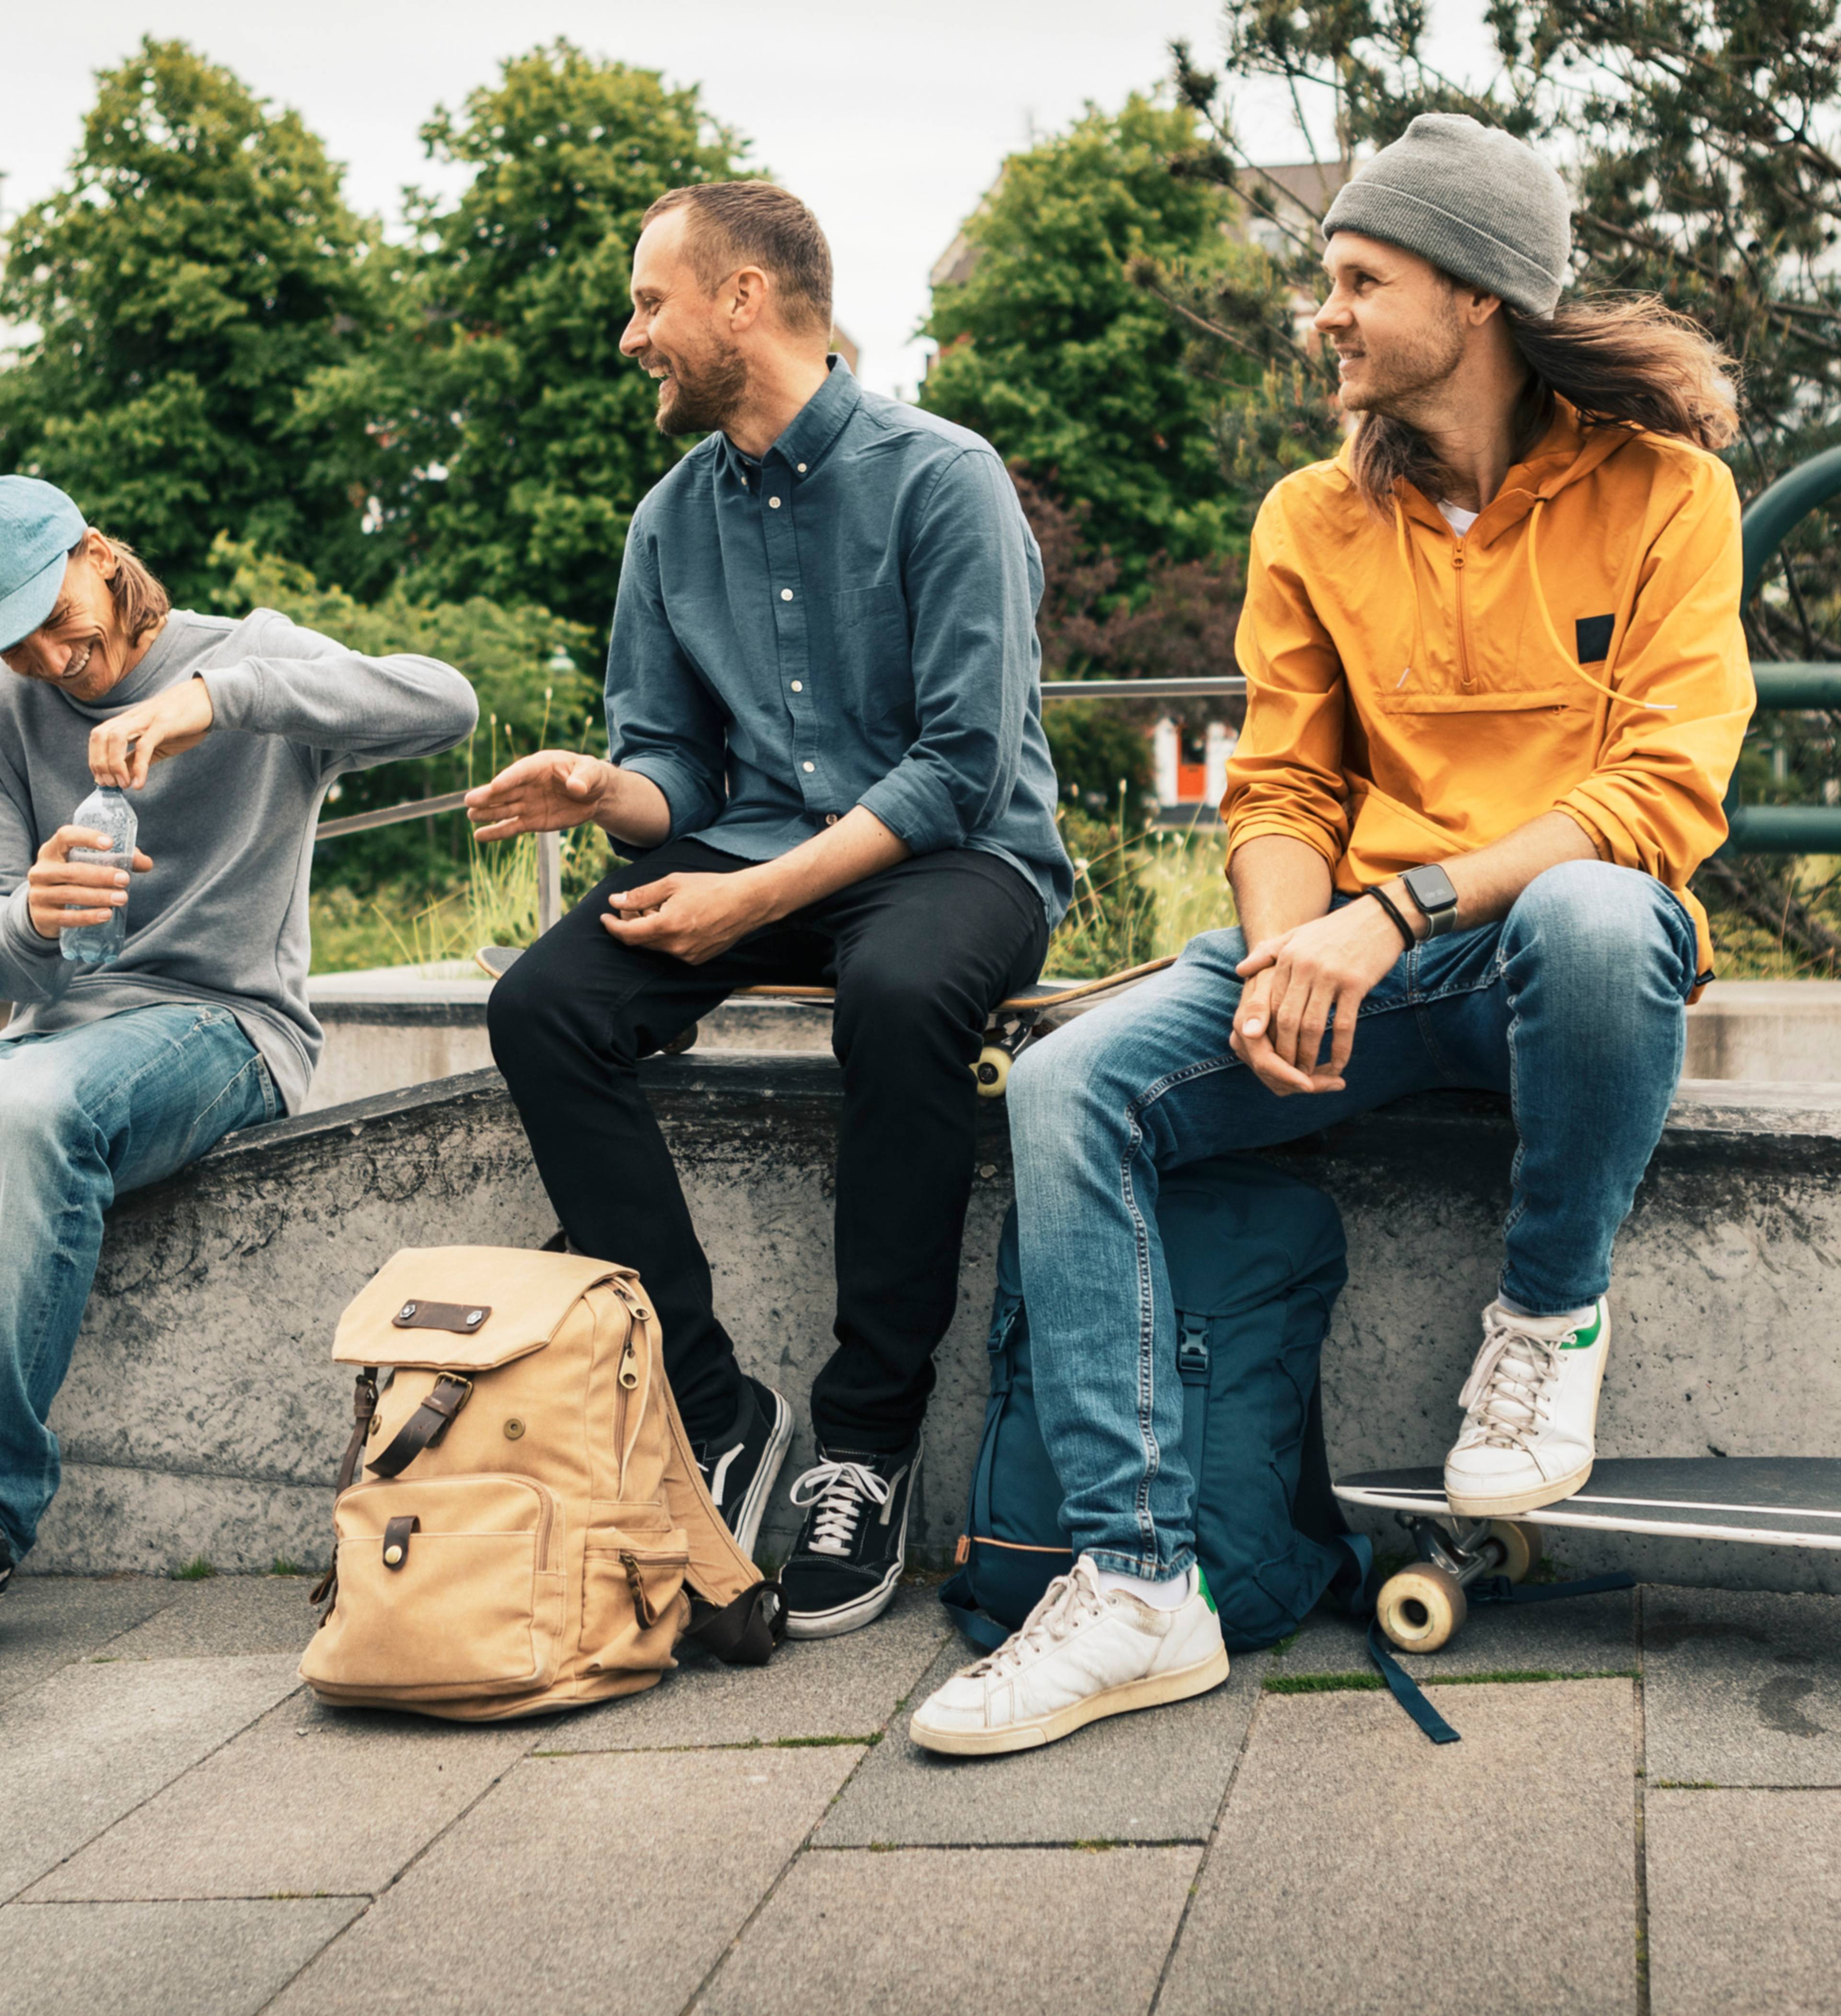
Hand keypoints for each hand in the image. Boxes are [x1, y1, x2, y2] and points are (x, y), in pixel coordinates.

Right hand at [25, 826, 154, 939]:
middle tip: (125, 879)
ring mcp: (38, 894)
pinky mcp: (42, 916)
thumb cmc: (74, 881)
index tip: (110, 844)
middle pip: (71, 871)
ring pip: (69, 894)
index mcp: (52, 851)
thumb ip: (118, 860)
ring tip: (122, 898)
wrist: (45, 911)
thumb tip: (146, 863)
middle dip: (101, 875)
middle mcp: (41, 871)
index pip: (65, 837)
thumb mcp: (88, 866)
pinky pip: (66, 917)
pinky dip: (87, 917)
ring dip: (98, 897)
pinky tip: (106, 915)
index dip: (87, 837)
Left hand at [88, 675, 213, 786]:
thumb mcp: (158, 741)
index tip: (103, 781)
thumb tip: (124, 773)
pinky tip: (139, 783)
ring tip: (124, 784)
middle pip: (99, 736)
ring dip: (114, 764)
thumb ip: (140, 755)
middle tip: (110, 784)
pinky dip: (139, 766)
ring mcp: (147, 719)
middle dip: (99, 763)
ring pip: (115, 738)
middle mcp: (132, 718)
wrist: (207, 698)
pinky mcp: (164, 723)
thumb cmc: (184, 721)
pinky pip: (144, 745)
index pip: (98, 738)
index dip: (94, 760)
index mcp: (128, 721)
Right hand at [466, 751, 612, 840]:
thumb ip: (583, 778)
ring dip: (487, 813)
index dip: (509, 779)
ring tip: (471, 816)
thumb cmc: (590, 776)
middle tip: (470, 801)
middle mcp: (527, 784)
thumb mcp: (592, 773)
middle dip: (488, 796)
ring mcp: (527, 803)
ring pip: (504, 809)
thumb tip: (576, 788)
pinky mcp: (531, 820)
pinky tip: (479, 836)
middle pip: (505, 791)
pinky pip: (511, 827)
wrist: (594, 795)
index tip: (495, 786)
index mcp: (539, 766)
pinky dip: (496, 832)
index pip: (521, 772)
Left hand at [601, 871, 774, 964]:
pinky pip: (672, 950)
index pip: (627, 934)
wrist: (746, 902)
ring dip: (648, 930)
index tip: (604, 916)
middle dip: (629, 925)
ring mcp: (688, 955)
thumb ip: (641, 895)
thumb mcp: (672, 883)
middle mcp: (676, 946)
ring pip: (656, 946)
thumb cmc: (710, 887)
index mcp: (667, 926)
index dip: (612, 926)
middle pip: (639, 941)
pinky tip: (674, 919)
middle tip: (630, 907)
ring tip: (656, 909)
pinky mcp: (698, 959)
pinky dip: (665, 937)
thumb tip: (616, 901)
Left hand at [1230, 894, 1408, 1095]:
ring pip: (1312, 1027)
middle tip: (1286, 1072)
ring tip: (1308, 1074)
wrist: (1380, 917)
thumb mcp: (1297, 934)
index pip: (1269, 1003)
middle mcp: (1305, 967)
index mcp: (1287, 957)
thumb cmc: (1336, 929)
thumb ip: (1267, 952)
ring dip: (1308, 1055)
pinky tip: (1337, 1065)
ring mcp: (1330, 976)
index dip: (1268, 1033)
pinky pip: (1344, 1025)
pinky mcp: (1355, 984)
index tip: (1268, 1052)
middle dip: (1284, 1051)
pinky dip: (1339, 1050)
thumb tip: (1239, 970)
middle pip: (1287, 1019)